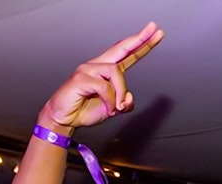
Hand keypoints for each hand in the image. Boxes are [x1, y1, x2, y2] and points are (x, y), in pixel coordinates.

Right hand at [38, 22, 164, 131]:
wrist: (64, 118)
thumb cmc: (85, 110)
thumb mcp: (113, 109)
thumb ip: (125, 104)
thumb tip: (128, 98)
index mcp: (108, 71)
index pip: (128, 54)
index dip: (142, 44)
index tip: (156, 33)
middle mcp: (98, 65)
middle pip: (122, 48)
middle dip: (140, 39)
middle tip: (155, 28)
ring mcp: (88, 69)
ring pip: (116, 72)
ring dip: (120, 93)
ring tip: (116, 107)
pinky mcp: (81, 77)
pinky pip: (105, 86)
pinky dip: (110, 101)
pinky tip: (108, 109)